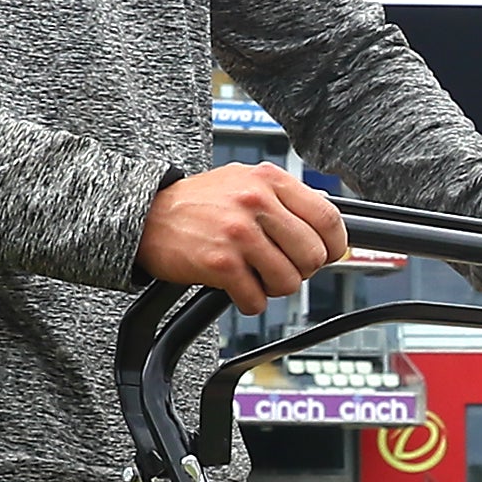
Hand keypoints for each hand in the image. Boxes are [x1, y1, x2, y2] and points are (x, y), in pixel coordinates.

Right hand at [143, 163, 348, 305]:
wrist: (146, 216)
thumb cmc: (199, 203)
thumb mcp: (245, 182)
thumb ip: (284, 200)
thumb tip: (327, 231)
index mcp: (269, 179)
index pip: (327, 218)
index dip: (335, 245)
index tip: (328, 255)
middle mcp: (256, 202)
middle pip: (313, 255)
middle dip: (301, 270)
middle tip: (280, 266)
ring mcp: (239, 233)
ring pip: (289, 281)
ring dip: (274, 287)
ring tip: (255, 276)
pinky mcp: (221, 263)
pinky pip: (257, 299)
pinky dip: (250, 302)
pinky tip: (236, 287)